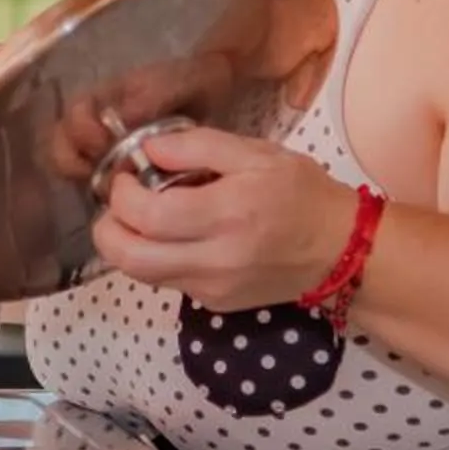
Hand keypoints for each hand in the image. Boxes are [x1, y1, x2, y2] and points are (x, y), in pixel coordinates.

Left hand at [90, 125, 359, 313]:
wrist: (341, 250)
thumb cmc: (300, 193)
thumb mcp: (257, 153)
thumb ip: (198, 146)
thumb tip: (148, 150)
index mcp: (229, 213)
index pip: (148, 215)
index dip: (122, 195)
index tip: (126, 176)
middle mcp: (217, 259)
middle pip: (131, 258)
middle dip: (107, 230)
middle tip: (115, 205)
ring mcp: (214, 288)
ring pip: (143, 275)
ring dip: (127, 246)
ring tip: (139, 217)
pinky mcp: (216, 304)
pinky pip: (169, 282)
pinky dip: (157, 258)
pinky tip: (174, 236)